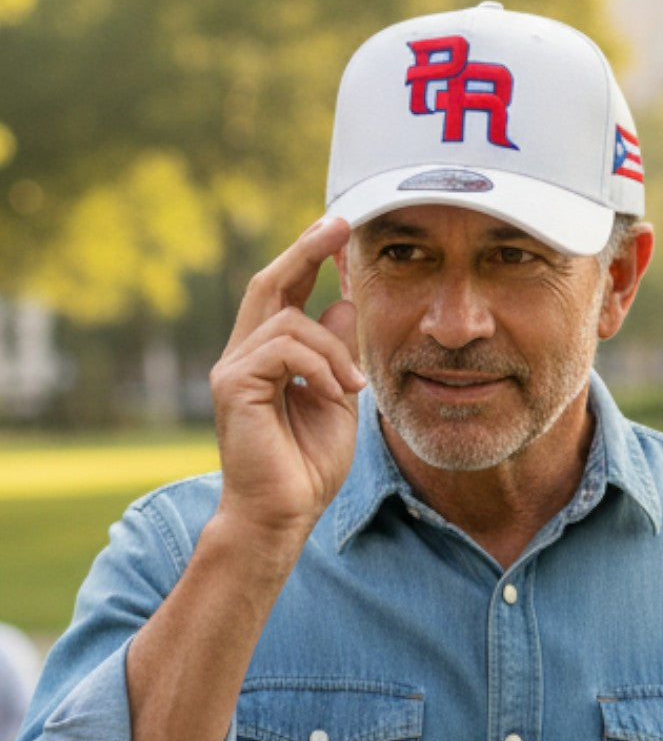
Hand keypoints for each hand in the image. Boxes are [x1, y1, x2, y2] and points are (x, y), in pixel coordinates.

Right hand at [209, 217, 364, 545]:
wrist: (284, 514)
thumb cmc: (308, 464)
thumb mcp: (337, 396)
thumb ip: (337, 352)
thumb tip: (343, 303)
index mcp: (267, 357)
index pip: (282, 294)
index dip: (307, 258)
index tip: (336, 231)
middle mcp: (242, 356)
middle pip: (268, 284)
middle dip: (304, 250)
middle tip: (337, 226)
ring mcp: (233, 369)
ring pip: (289, 321)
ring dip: (334, 350)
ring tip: (352, 387)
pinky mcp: (234, 385)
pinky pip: (285, 349)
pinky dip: (320, 367)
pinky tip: (335, 394)